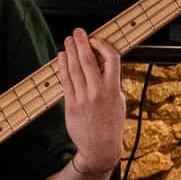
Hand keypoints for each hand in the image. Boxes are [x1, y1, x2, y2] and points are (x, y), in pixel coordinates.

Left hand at [57, 29, 125, 174]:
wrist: (100, 147)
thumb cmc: (111, 124)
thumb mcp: (120, 102)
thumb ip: (112, 83)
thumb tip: (105, 65)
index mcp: (114, 90)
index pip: (112, 60)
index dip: (103, 46)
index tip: (96, 39)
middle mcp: (98, 92)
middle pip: (88, 60)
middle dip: (81, 43)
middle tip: (77, 32)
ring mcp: (83, 98)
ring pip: (74, 69)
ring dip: (70, 52)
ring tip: (67, 41)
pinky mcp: (70, 105)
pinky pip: (65, 81)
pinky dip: (62, 67)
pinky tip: (61, 57)